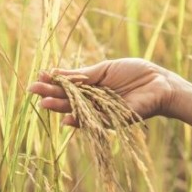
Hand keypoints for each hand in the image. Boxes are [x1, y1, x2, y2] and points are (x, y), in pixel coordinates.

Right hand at [28, 58, 176, 125]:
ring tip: (44, 103)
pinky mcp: (112, 120)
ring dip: (61, 107)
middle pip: (68, 99)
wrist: (159, 83)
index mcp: (92, 87)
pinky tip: (67, 117)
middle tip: (32, 91)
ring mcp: (102, 112)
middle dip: (51, 94)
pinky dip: (81, 120)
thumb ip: (83, 75)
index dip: (53, 82)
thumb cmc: (135, 73)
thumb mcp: (104, 70)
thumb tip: (56, 73)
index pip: (68, 86)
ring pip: (78, 111)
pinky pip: (94, 121)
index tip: (38, 77)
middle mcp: (94, 101)